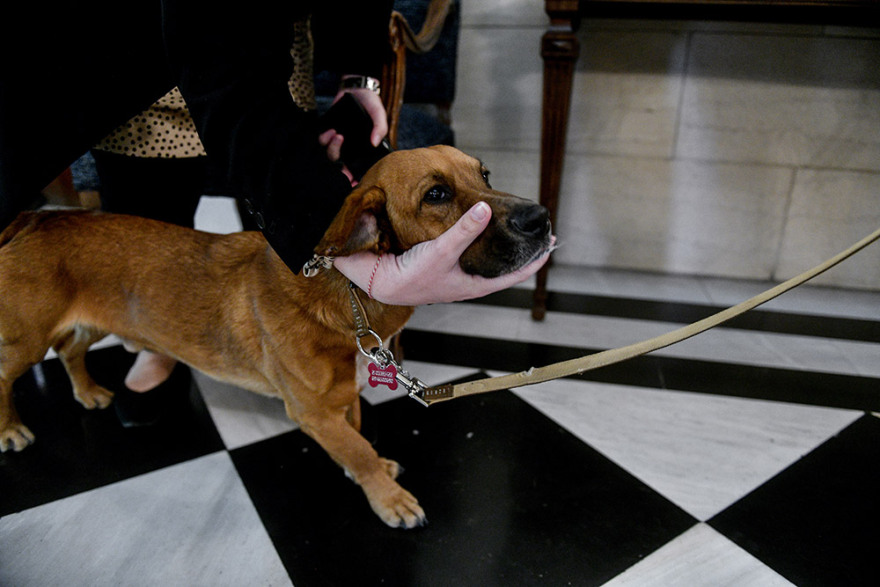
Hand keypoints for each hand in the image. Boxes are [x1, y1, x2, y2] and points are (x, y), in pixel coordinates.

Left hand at [318, 85, 387, 183]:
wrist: (356, 88)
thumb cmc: (371, 104)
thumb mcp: (379, 115)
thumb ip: (380, 128)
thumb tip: (374, 142)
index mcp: (362, 149)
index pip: (357, 169)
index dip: (354, 179)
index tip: (353, 183)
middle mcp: (350, 148)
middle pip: (339, 164)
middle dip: (337, 157)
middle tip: (341, 142)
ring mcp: (338, 141)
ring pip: (330, 154)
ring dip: (331, 147)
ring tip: (337, 134)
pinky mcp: (328, 132)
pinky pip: (321, 142)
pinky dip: (324, 138)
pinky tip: (330, 131)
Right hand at [333, 202, 554, 305]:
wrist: (380, 282)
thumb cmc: (411, 274)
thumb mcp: (441, 251)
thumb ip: (464, 231)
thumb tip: (486, 209)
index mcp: (475, 285)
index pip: (514, 275)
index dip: (534, 261)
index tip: (550, 245)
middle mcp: (470, 281)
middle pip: (506, 269)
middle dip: (524, 253)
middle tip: (542, 236)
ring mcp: (459, 275)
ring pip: (491, 262)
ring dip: (505, 248)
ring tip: (518, 232)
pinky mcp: (446, 266)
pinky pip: (473, 254)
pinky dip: (484, 243)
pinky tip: (484, 231)